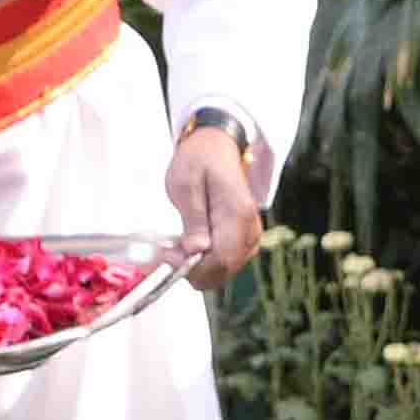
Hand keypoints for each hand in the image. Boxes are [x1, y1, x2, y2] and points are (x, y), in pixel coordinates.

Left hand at [167, 126, 261, 289]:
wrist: (215, 148)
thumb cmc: (199, 161)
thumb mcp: (185, 184)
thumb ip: (193, 219)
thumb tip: (195, 251)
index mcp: (238, 213)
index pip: (221, 259)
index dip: (193, 267)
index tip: (170, 257)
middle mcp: (250, 229)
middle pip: (223, 270)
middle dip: (193, 270)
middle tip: (169, 253)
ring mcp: (250, 237)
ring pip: (224, 271)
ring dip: (198, 267)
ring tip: (178, 246)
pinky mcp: (244, 241)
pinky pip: (225, 264)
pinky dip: (206, 262)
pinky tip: (192, 246)